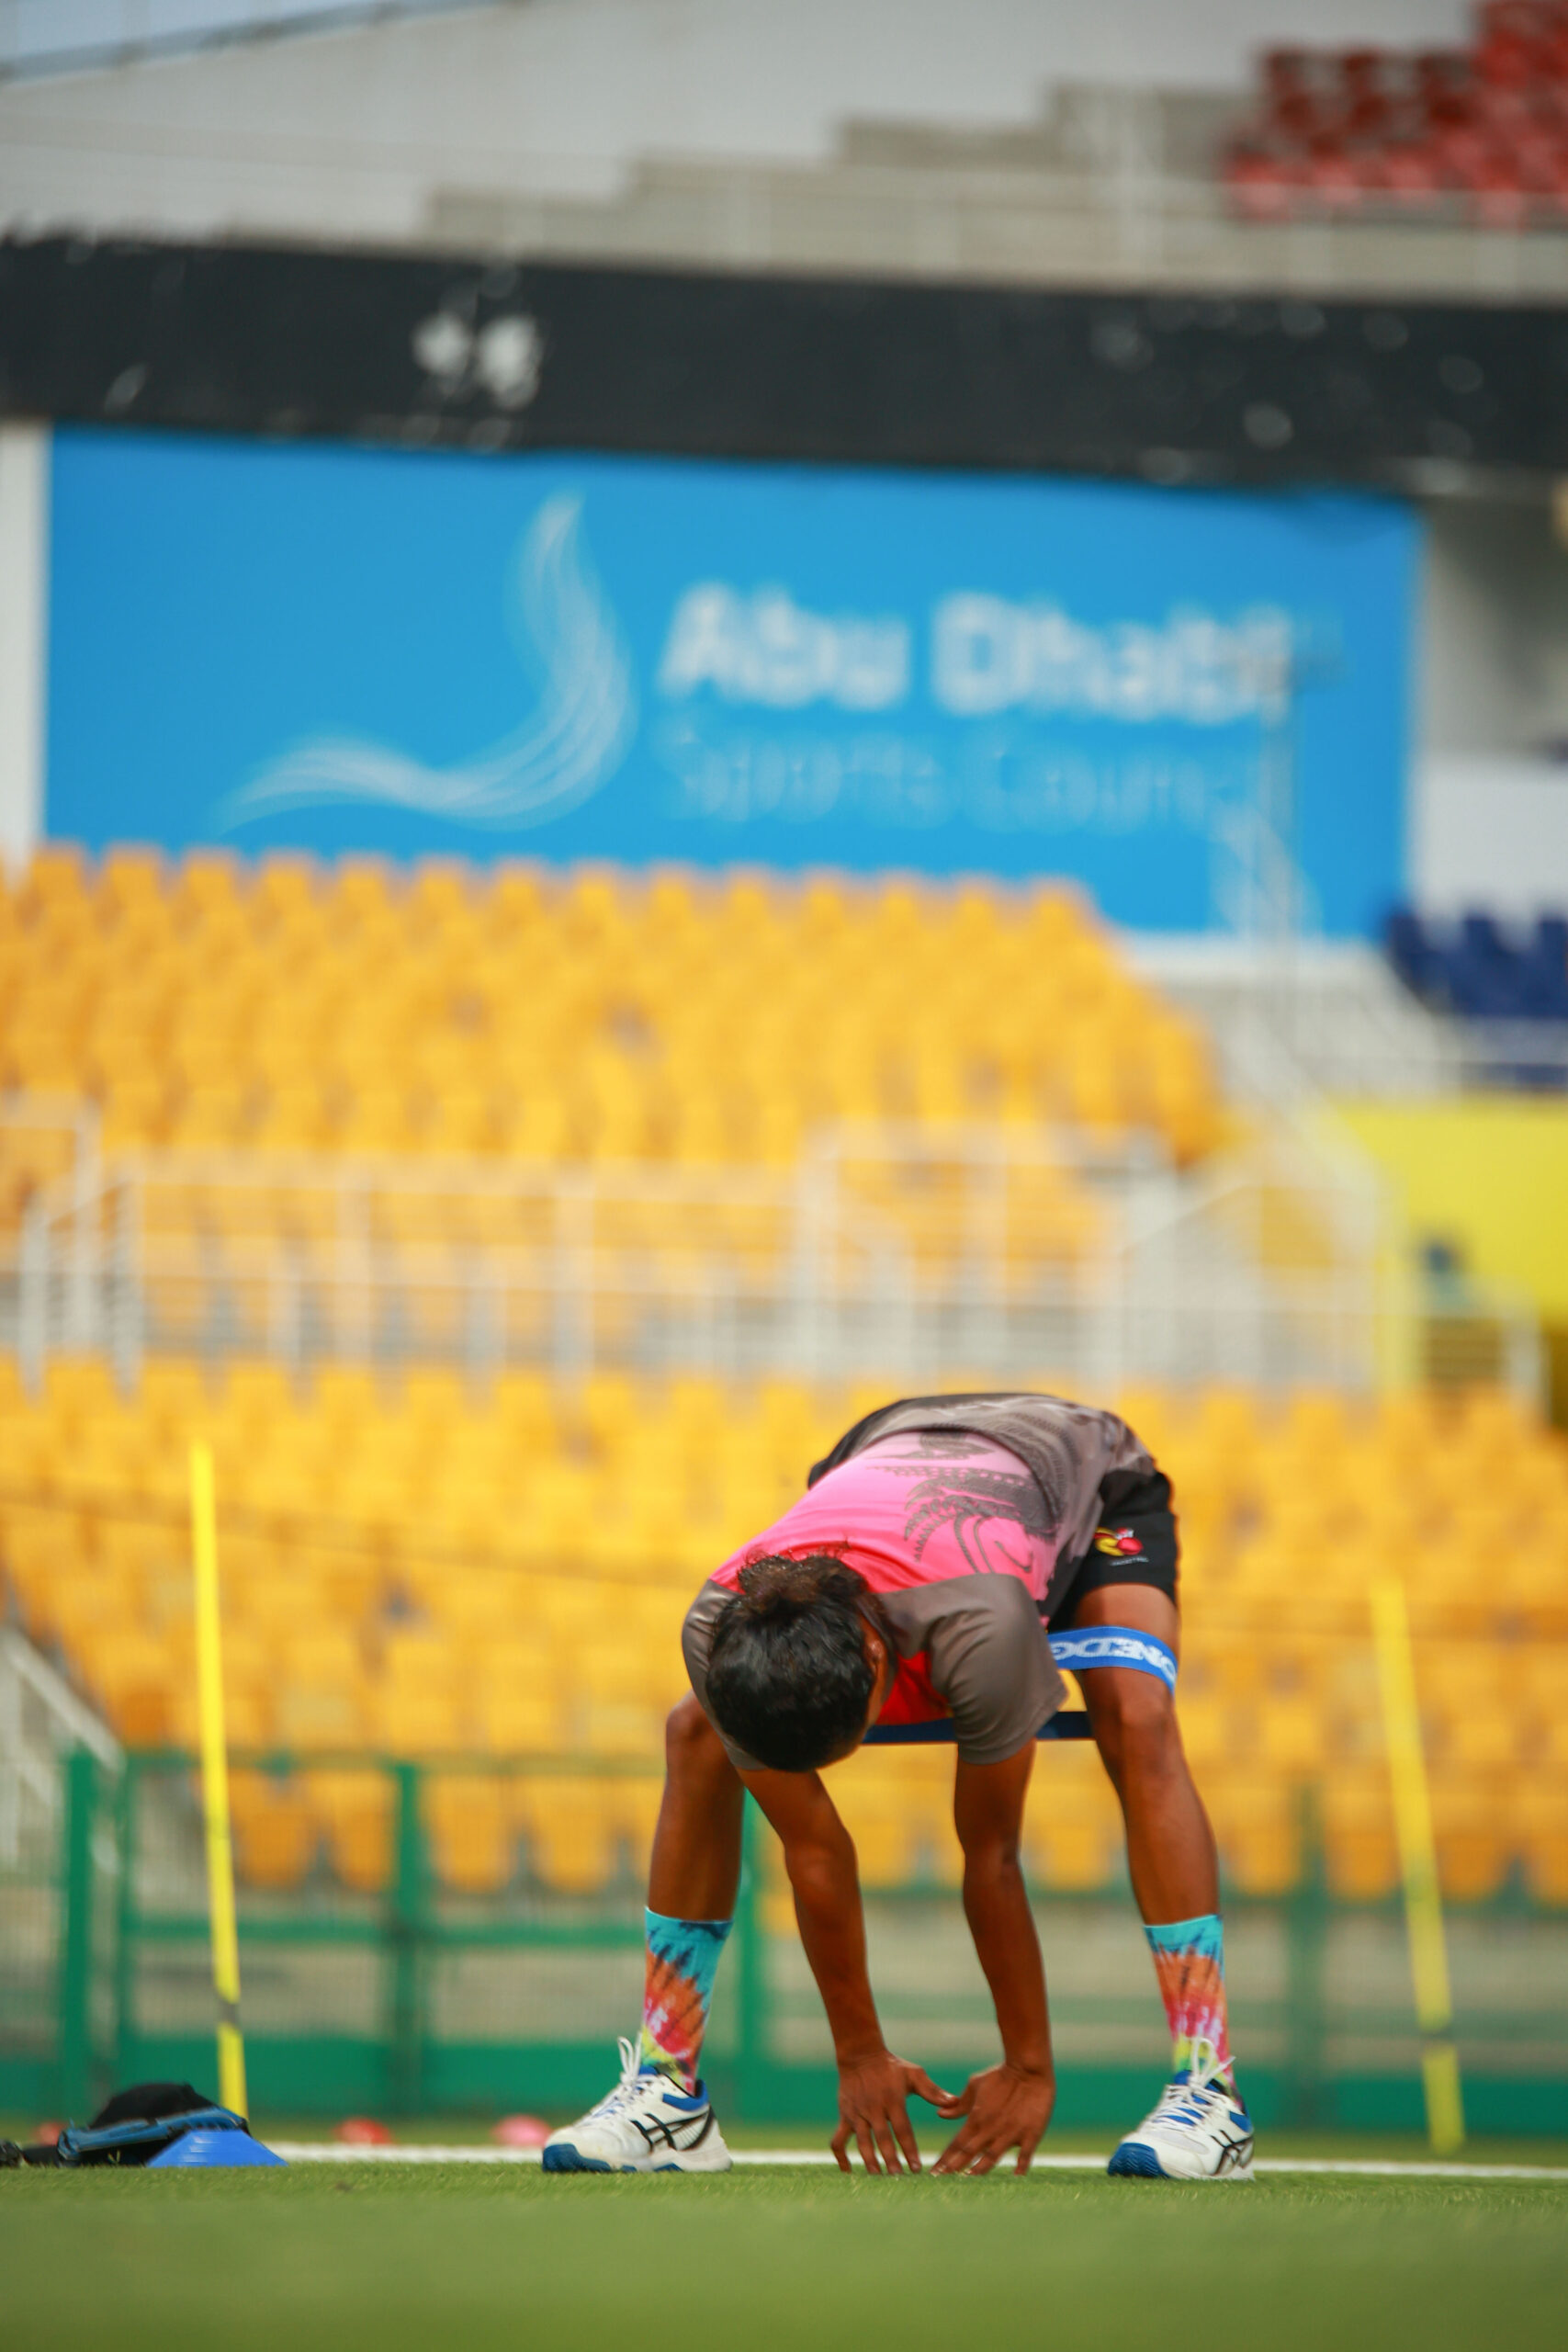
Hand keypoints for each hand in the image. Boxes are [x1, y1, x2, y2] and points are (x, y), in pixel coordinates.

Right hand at [831, 2048, 950, 2174]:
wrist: (860, 2055)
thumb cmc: (891, 2067)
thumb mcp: (914, 2074)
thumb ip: (933, 2091)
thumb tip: (954, 2103)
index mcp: (892, 2099)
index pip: (903, 2129)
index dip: (910, 2149)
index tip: (917, 2168)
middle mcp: (873, 2108)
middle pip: (882, 2138)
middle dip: (890, 2160)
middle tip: (898, 2178)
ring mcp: (857, 2113)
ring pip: (862, 2141)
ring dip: (869, 2160)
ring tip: (877, 2177)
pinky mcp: (844, 2116)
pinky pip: (839, 2140)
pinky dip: (841, 2157)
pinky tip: (848, 2172)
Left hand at [931, 2060, 1055, 2175]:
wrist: (1028, 2068)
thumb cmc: (1000, 2076)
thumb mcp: (976, 2087)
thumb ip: (960, 2104)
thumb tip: (940, 2114)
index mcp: (976, 2118)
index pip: (956, 2143)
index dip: (945, 2158)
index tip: (934, 2173)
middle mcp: (990, 2129)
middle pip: (969, 2152)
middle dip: (954, 2167)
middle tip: (940, 2181)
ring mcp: (1010, 2132)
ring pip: (992, 2156)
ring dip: (979, 2169)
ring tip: (968, 2179)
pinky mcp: (1030, 2133)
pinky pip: (1025, 2153)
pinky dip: (1021, 2165)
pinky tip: (1016, 2176)